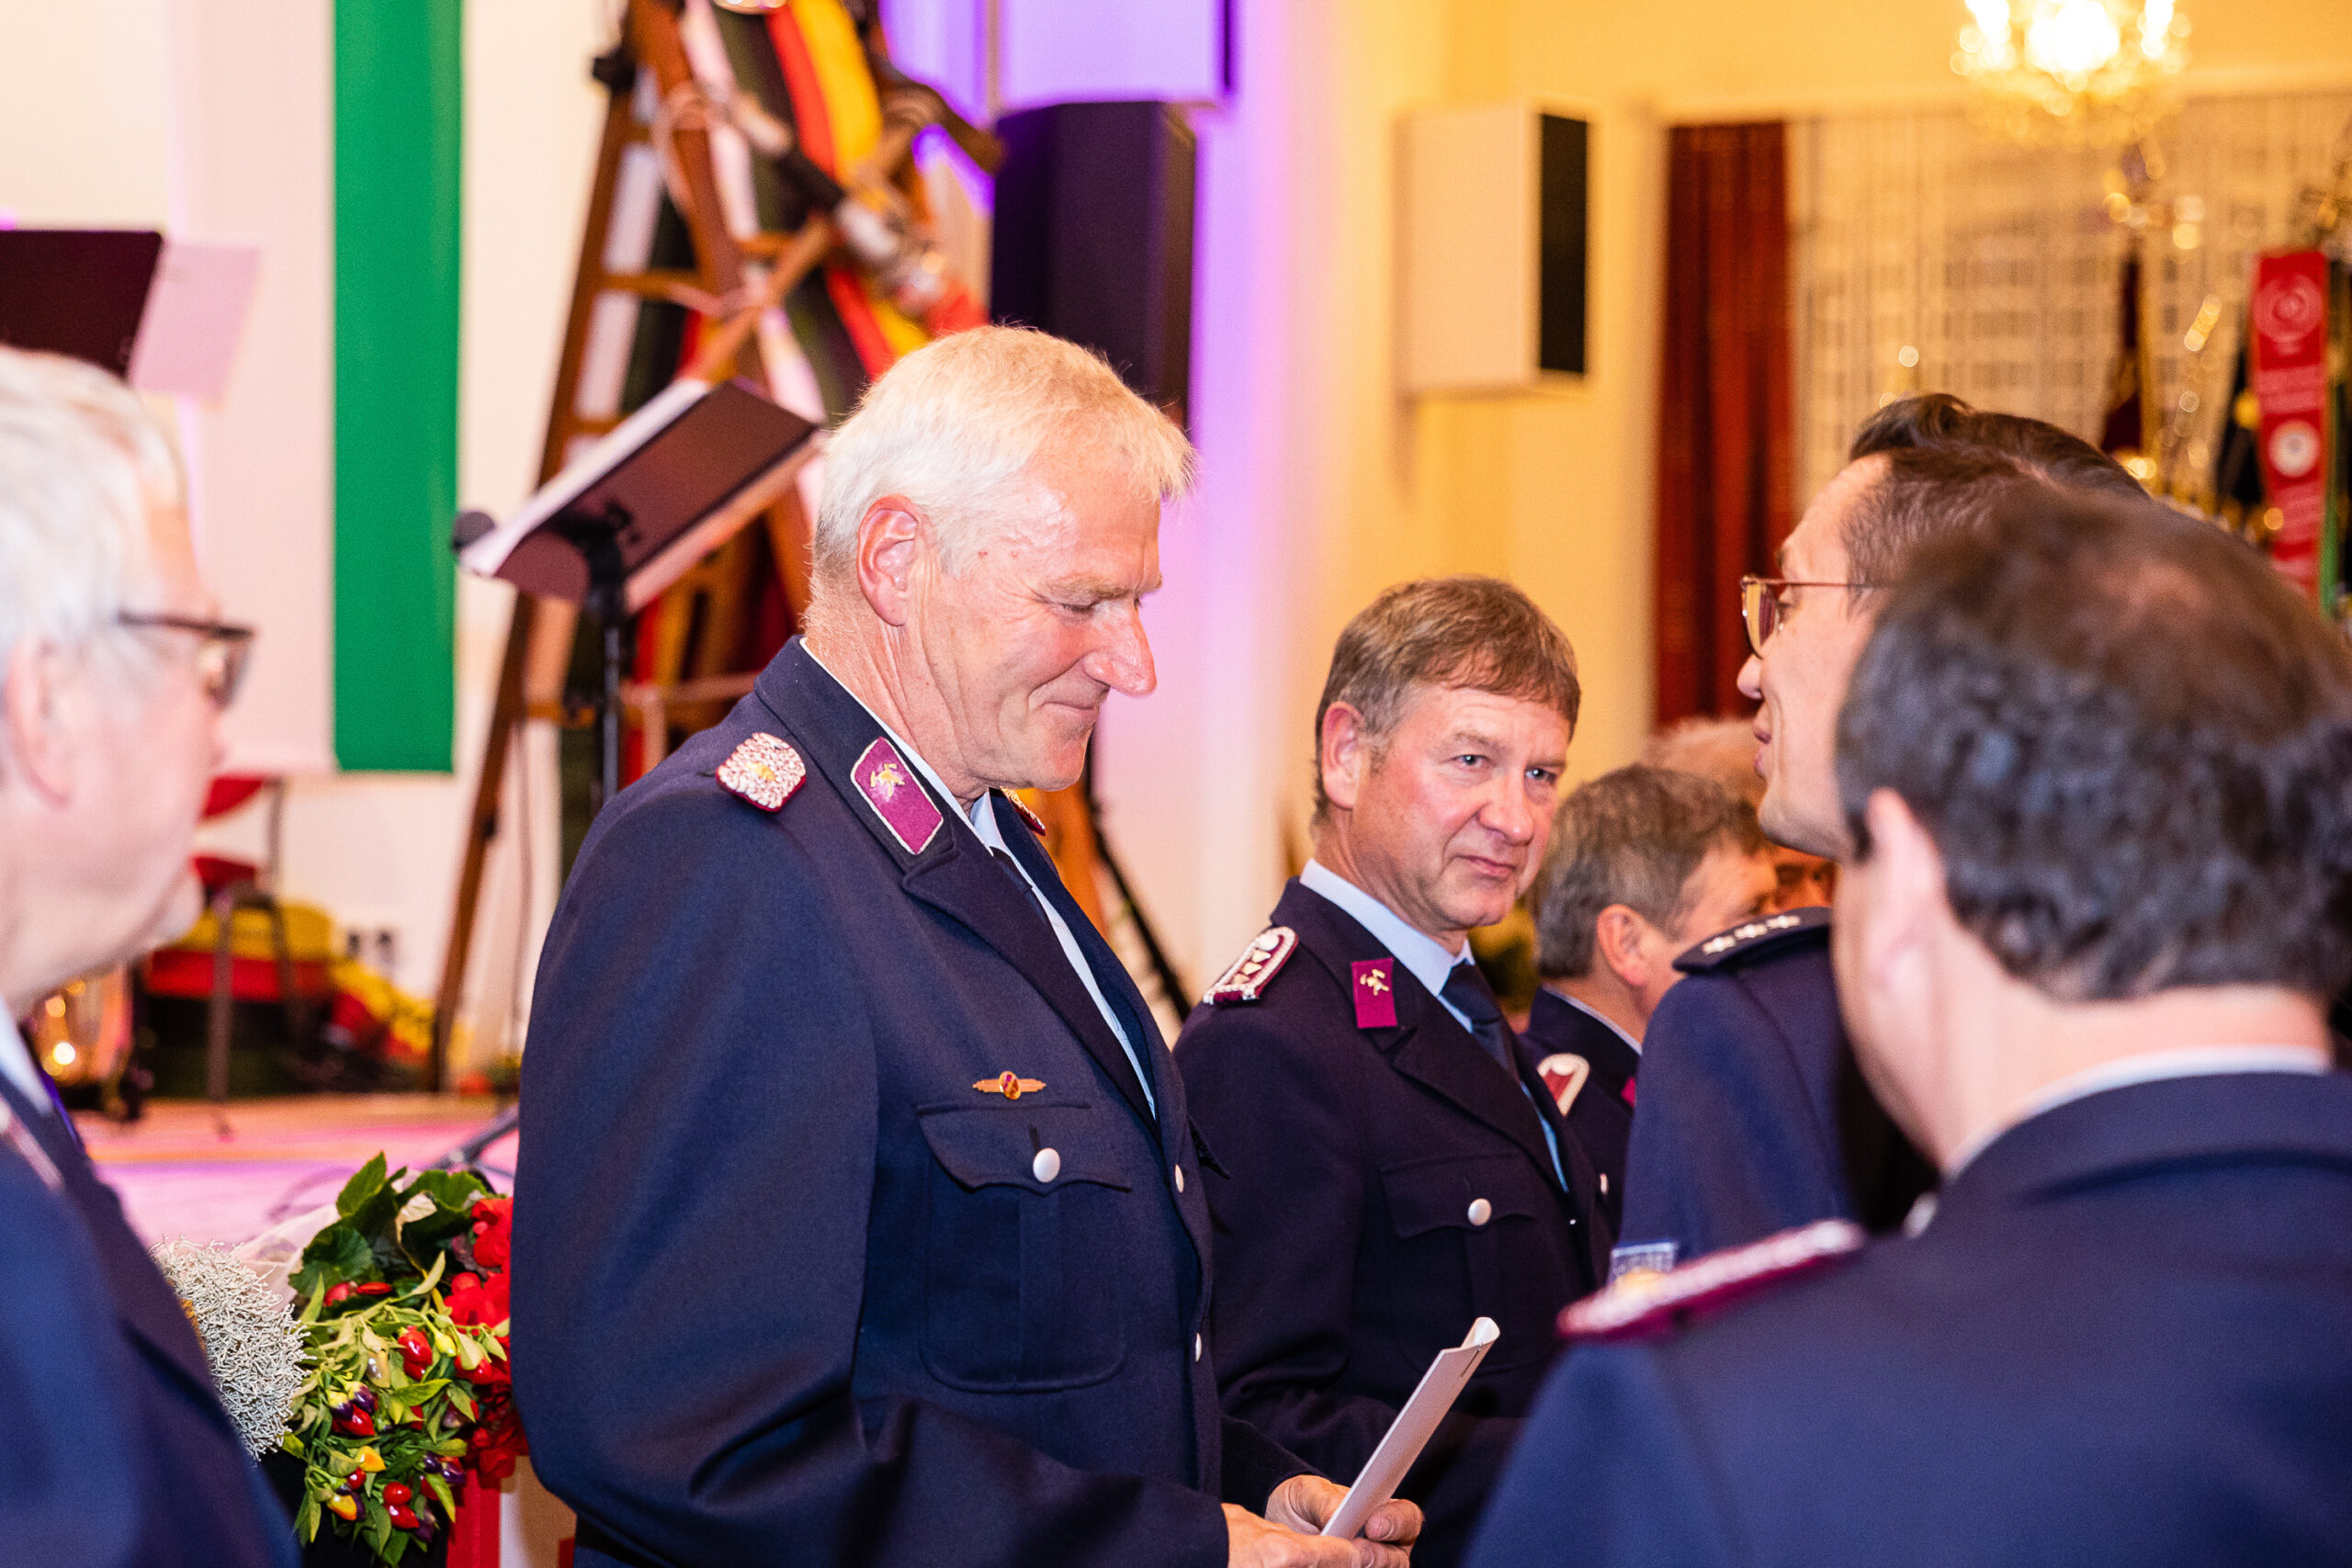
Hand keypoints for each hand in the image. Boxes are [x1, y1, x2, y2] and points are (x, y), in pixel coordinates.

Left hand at [1224, 1475, 1420, 1567]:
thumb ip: (1326, 1501)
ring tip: (1333, 1563)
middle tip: (1354, 1552)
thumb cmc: (1304, 1502)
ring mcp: (1372, 1566)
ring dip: (1360, 1567)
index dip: (1396, 1522)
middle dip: (1378, 1556)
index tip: (1373, 1525)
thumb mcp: (1309, 1493)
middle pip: (1398, 1558)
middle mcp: (1386, 1546)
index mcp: (1386, 1514)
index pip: (1407, 1518)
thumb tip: (1339, 1513)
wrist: (1282, 1522)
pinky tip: (1326, 1566)